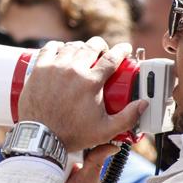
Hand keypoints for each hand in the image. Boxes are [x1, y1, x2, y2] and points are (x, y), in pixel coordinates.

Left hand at [19, 36, 147, 150]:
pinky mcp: (39, 69)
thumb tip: (144, 104)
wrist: (41, 137)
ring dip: (81, 47)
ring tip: (84, 54)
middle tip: (103, 51)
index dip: (121, 50)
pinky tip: (62, 50)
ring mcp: (54, 67)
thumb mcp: (105, 130)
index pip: (112, 58)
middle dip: (101, 46)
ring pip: (71, 46)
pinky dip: (58, 46)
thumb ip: (128, 117)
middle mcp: (73, 70)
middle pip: (91, 47)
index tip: (125, 49)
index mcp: (91, 82)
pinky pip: (50, 48)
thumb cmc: (72, 134)